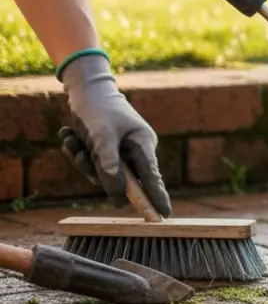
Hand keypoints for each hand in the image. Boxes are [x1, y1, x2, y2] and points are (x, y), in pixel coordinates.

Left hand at [59, 53, 172, 216]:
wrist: (82, 88)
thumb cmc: (98, 108)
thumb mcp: (102, 137)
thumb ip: (110, 166)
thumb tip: (117, 195)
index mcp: (143, 145)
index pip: (152, 177)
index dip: (156, 197)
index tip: (163, 215)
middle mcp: (134, 151)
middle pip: (120, 178)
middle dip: (97, 170)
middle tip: (84, 153)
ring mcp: (118, 151)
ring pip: (101, 172)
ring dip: (82, 159)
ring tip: (72, 139)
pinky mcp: (104, 149)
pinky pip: (90, 163)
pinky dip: (76, 152)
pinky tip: (69, 135)